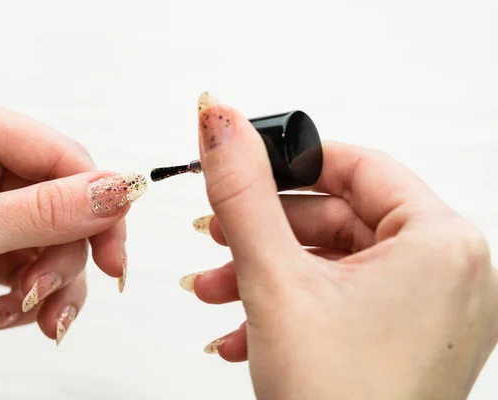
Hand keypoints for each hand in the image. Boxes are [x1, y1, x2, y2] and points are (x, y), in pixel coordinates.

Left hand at [0, 91, 146, 343]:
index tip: (114, 253)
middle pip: (64, 203)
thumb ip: (40, 213)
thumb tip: (116, 191)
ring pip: (55, 236)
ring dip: (50, 283)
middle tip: (53, 298)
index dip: (97, 205)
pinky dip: (31, 292)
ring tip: (25, 315)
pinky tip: (9, 313)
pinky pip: (33, 257)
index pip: (63, 158)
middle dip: (63, 259)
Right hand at [182, 92, 497, 398]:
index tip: (247, 171)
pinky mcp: (406, 336)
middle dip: (265, 232)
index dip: (293, 165)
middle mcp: (449, 273)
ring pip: (333, 262)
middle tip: (215, 237)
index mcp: (441, 243)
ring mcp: (430, 309)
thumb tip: (221, 122)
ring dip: (267, 272)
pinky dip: (292, 304)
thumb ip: (242, 192)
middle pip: (340, 217)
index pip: (359, 165)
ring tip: (217, 290)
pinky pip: (343, 297)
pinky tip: (246, 328)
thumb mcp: (274, 280)